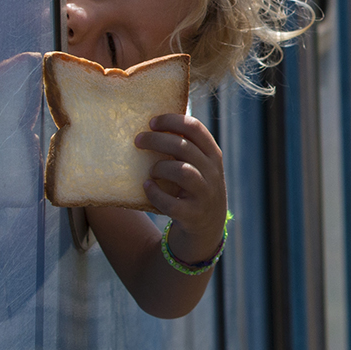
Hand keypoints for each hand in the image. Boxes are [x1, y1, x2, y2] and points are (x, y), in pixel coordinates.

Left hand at [136, 113, 226, 261]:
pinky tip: (147, 187)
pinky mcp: (193, 215)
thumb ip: (185, 148)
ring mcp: (205, 195)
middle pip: (184, 147)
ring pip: (182, 171)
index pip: (195, 127)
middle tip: (138, 140)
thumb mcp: (200, 166)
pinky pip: (172, 203)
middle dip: (157, 140)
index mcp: (212, 155)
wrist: (207, 229)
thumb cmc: (195, 189)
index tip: (151, 122)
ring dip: (160, 168)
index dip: (171, 121)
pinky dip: (156, 194)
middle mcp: (212, 172)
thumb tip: (152, 124)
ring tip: (150, 171)